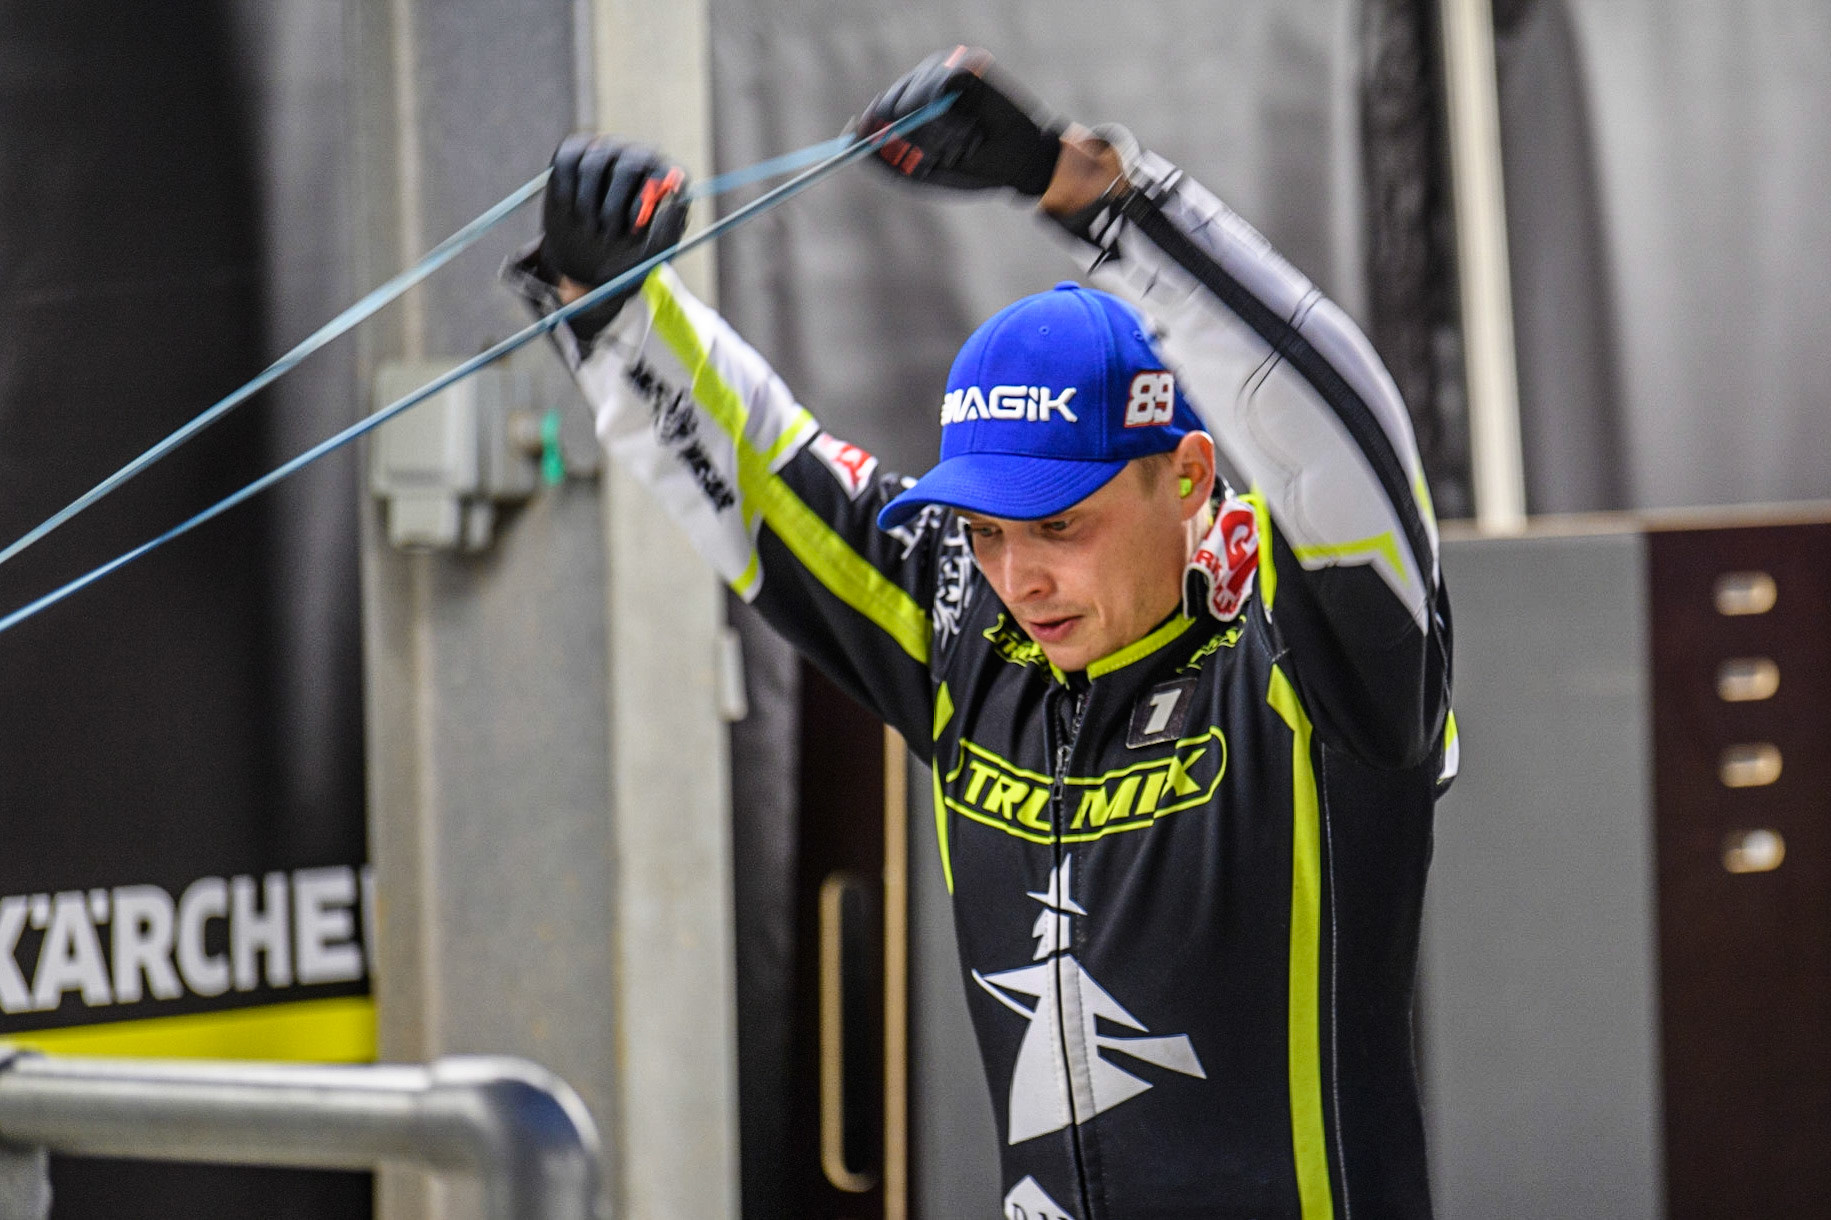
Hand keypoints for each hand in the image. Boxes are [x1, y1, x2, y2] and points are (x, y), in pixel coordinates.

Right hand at [540, 136, 689, 328]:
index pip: (664, 174)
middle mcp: (641, 157)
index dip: (645, 203)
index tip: (632, 231)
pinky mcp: (576, 151)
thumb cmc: (628, 256)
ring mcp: (608, 150)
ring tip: (590, 227)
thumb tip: (674, 203)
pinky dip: (566, 190)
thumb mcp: (651, 255)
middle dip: (614, 206)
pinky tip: (570, 209)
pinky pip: (567, 160)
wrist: (589, 260)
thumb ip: (668, 231)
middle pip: (630, 165)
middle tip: (607, 235)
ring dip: (587, 202)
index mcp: (667, 179)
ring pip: (594, 163)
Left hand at [857, 46, 1063, 195]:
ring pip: (914, 95)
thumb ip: (882, 159)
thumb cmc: (970, 169)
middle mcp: (926, 80)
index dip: (873, 129)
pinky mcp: (967, 63)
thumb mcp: (919, 173)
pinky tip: (967, 131)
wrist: (1017, 164)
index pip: (881, 108)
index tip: (870, 145)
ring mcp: (946, 68)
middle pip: (892, 102)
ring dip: (933, 132)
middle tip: (935, 158)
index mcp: (912, 103)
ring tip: (961, 147)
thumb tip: (846, 140)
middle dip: (908, 137)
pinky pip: (939, 85)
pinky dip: (947, 116)